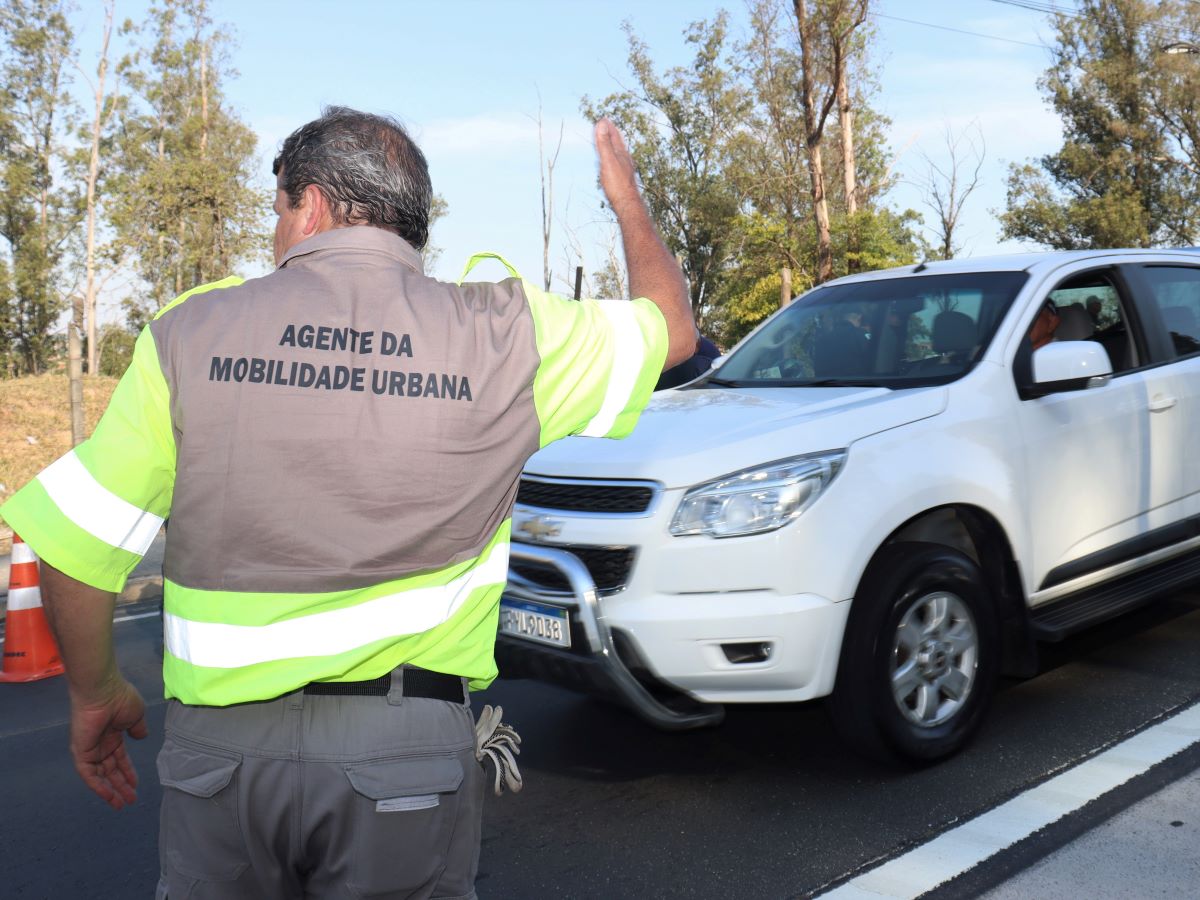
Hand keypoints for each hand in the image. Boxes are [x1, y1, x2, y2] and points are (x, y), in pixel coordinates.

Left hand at [68, 677, 148, 809]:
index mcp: (113, 734)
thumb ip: (139, 729)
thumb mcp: (137, 715)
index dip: (128, 771)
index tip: (136, 784)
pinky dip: (97, 786)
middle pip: (110, 770)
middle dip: (120, 785)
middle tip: (130, 799)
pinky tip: (109, 796)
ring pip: (100, 775)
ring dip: (110, 790)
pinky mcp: (81, 752)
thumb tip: (142, 738)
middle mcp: (101, 744)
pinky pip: (88, 774)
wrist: (102, 692)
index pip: (119, 758)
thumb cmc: (121, 699)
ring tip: (121, 804)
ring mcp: (90, 749)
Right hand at [594, 118, 642, 217]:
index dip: (608, 127)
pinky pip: (618, 164)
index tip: (603, 118)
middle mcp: (625, 160)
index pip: (614, 136)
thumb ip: (604, 143)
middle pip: (618, 143)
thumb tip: (602, 123)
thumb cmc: (618, 184)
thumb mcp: (608, 160)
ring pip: (619, 154)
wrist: (628, 205)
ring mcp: (625, 169)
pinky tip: (614, 165)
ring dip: (613, 146)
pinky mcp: (624, 179)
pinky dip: (614, 159)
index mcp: (621, 153)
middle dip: (612, 134)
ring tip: (610, 143)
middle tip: (608, 126)